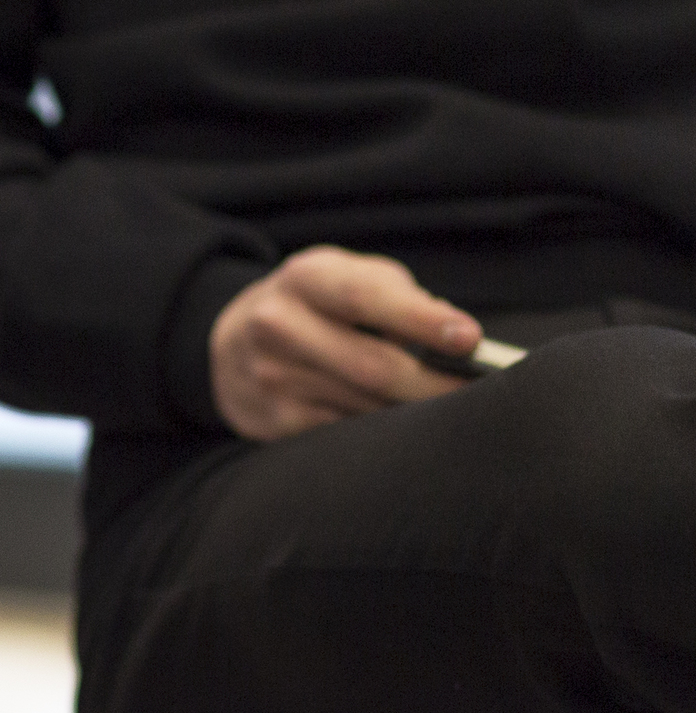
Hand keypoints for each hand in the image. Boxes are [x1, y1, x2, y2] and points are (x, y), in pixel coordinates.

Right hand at [210, 245, 472, 439]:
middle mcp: (278, 325)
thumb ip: (398, 295)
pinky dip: (384, 432)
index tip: (470, 338)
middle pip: (374, 368)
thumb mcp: (346, 277)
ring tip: (449, 409)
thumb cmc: (316, 305)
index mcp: (304, 279)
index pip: (365, 297)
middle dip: (436, 385)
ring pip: (368, 408)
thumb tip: (456, 339)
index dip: (420, 319)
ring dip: (415, 412)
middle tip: (481, 393)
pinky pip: (348, 435)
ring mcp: (272, 377)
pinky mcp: (276, 420)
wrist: (231, 342)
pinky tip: (403, 426)